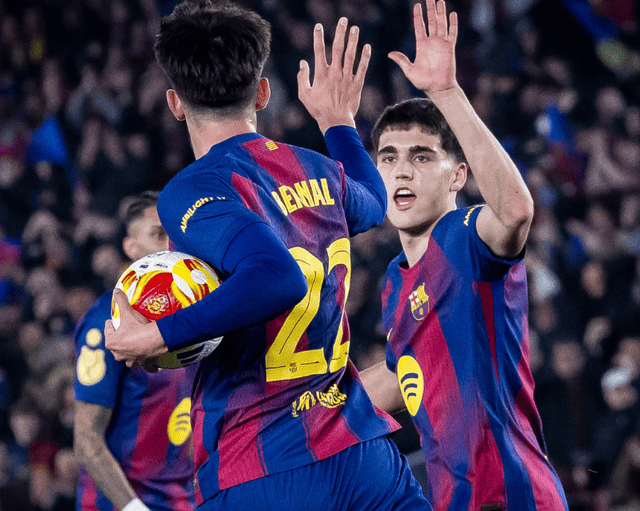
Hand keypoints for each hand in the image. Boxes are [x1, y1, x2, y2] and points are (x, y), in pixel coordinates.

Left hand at [104, 289, 167, 367]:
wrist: (156, 340)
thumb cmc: (139, 327)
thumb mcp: (128, 312)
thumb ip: (121, 300)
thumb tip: (116, 290)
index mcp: (111, 342)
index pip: (108, 330)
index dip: (111, 323)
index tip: (115, 320)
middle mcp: (118, 354)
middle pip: (116, 345)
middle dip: (120, 339)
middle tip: (128, 330)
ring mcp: (131, 361)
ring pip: (128, 357)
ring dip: (131, 352)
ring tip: (137, 345)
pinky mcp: (144, 364)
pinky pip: (145, 366)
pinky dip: (147, 363)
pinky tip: (150, 362)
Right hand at [298, 17, 370, 133]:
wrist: (336, 122)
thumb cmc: (318, 110)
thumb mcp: (304, 95)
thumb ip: (302, 78)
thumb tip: (302, 63)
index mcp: (321, 74)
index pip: (319, 51)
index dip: (318, 37)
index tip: (319, 26)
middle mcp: (335, 73)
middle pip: (338, 48)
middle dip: (340, 32)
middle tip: (343, 20)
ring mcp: (347, 78)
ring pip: (351, 55)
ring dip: (353, 40)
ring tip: (355, 28)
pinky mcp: (357, 84)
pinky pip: (362, 68)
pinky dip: (365, 57)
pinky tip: (367, 47)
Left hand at [389, 0, 457, 94]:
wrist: (438, 88)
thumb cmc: (423, 82)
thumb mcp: (409, 70)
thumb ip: (401, 60)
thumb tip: (389, 54)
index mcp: (421, 45)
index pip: (419, 26)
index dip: (418, 15)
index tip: (417, 5)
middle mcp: (431, 42)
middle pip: (431, 21)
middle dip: (430, 9)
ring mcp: (441, 44)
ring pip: (441, 24)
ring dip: (441, 12)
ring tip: (440, 1)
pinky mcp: (449, 48)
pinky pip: (452, 33)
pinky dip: (453, 24)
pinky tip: (452, 14)